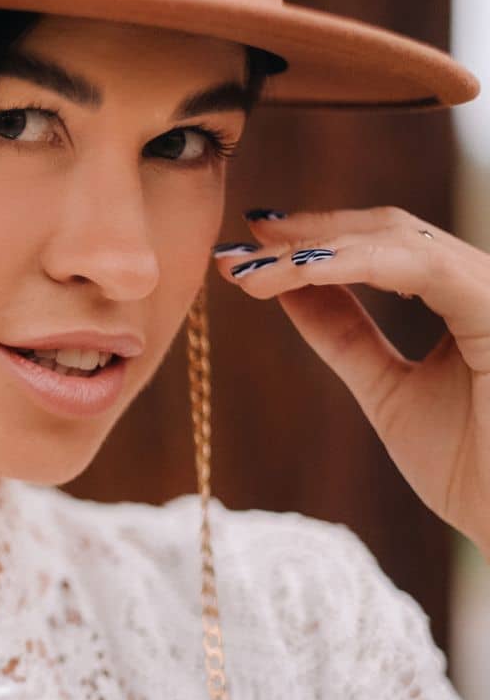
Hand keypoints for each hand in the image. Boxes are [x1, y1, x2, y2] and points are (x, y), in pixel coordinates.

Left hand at [214, 205, 489, 556]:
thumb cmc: (474, 470)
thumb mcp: (390, 391)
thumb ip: (347, 336)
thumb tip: (289, 288)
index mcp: (469, 297)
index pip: (386, 245)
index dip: (316, 242)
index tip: (247, 252)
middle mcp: (488, 282)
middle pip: (388, 229)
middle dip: (305, 236)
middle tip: (235, 251)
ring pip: (396, 239)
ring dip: (313, 252)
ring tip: (249, 272)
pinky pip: (422, 266)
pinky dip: (353, 263)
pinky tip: (298, 272)